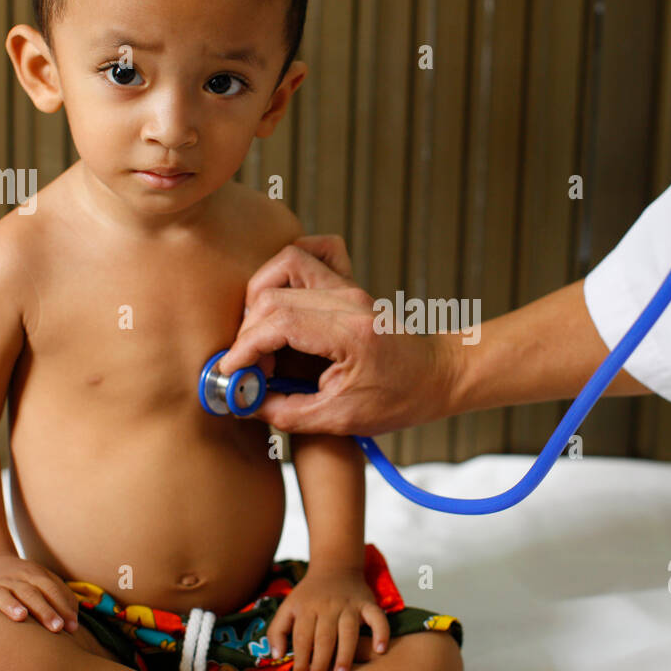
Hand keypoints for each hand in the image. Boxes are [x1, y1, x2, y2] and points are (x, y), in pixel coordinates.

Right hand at [0, 554, 78, 639]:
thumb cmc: (26, 584)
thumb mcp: (44, 583)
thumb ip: (61, 599)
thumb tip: (75, 625)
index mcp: (34, 576)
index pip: (51, 589)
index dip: (63, 606)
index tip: (73, 626)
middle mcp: (13, 580)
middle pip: (31, 593)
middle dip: (45, 610)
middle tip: (57, 627)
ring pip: (2, 596)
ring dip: (11, 605)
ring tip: (21, 616)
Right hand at [217, 235, 458, 436]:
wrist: (439, 376)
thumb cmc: (401, 398)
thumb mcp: (342, 418)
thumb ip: (287, 412)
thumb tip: (246, 402)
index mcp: (350, 333)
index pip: (278, 322)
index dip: (245, 347)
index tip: (231, 370)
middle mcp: (348, 300)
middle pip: (273, 294)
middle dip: (248, 331)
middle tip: (252, 365)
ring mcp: (349, 287)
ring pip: (286, 262)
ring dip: (261, 295)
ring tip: (262, 335)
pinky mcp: (349, 283)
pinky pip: (312, 252)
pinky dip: (288, 267)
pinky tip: (283, 297)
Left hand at [266, 566, 390, 670]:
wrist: (335, 566)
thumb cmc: (309, 594)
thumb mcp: (288, 607)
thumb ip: (278, 630)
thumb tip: (277, 656)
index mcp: (307, 608)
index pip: (303, 637)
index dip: (301, 659)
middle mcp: (328, 606)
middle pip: (324, 637)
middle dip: (320, 661)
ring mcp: (350, 605)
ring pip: (348, 631)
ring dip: (345, 653)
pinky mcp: (368, 603)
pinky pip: (377, 617)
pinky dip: (381, 632)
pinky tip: (380, 649)